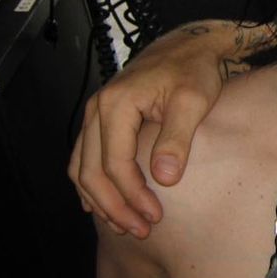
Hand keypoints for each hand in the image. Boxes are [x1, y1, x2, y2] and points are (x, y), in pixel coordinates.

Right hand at [68, 23, 233, 237]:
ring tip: (124, 226)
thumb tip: (163, 178)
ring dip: (100, 200)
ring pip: (82, 167)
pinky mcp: (101, 119)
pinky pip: (85, 158)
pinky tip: (101, 205)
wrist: (189, 47)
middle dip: (114, 206)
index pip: (115, 163)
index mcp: (116, 104)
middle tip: (139, 230)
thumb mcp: (193, 101)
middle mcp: (97, 109)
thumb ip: (177, 139)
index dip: (132, 196)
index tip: (154, 217)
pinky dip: (91, 184)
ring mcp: (95, 113)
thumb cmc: (194, 70)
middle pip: (92, 171)